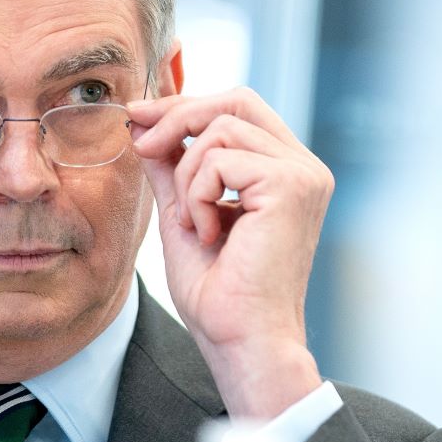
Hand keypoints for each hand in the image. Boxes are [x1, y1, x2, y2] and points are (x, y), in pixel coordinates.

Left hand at [128, 87, 333, 417]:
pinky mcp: (290, 186)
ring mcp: (302, 175)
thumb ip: (172, 169)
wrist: (240, 341)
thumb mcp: (184, 214)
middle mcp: (304, 168)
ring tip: (190, 223)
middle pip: (236, 100)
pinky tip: (207, 234)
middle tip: (139, 141)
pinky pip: (219, 160)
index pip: (238, 108)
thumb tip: (145, 127)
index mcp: (286, 172)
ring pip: (219, 129)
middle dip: (178, 115)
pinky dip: (197, 196)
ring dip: (186, 176)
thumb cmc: (219, 295)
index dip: (185, 105)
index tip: (137, 115)